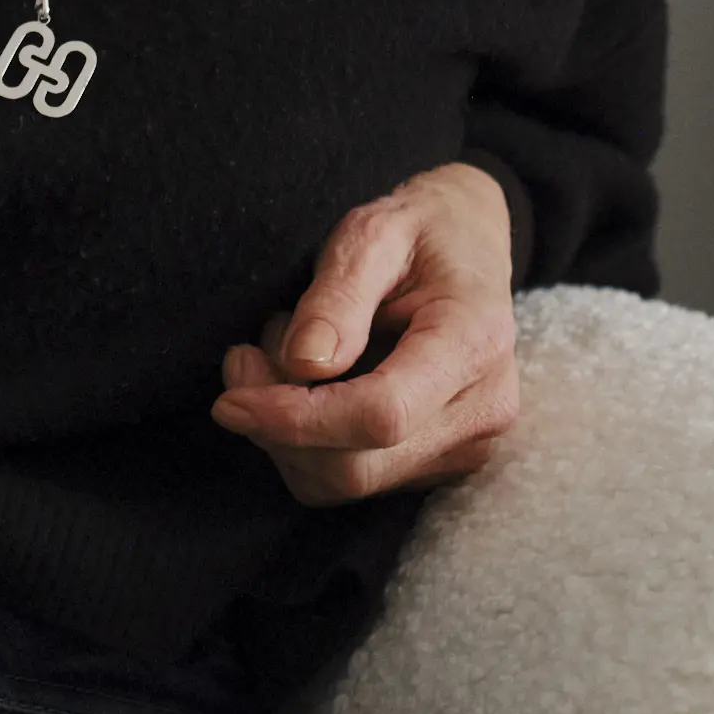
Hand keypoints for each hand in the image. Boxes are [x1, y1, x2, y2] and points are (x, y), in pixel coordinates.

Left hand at [209, 160, 520, 505]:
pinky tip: (306, 383)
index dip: (296, 419)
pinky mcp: (439, 461)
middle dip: (277, 426)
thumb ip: (338, 295)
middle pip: (357, 467)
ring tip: (280, 353)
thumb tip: (304, 364)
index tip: (231, 399)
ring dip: (285, 434)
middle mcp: (481, 409)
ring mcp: (465, 445)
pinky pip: (354, 478)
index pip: (381, 416)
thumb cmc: (420, 231)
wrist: (470, 244)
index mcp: (474, 343)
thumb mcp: (374, 232)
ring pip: (346, 482)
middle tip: (243, 357)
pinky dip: (307, 443)